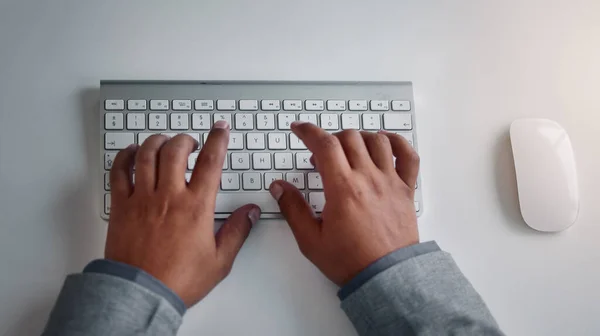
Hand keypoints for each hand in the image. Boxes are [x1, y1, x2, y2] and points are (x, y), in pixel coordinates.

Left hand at [105, 121, 260, 306]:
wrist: (141, 294)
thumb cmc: (178, 280)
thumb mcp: (219, 260)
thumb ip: (238, 231)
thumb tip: (251, 212)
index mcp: (196, 207)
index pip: (211, 162)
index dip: (218, 140)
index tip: (220, 129)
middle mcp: (169, 196)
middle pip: (176, 150)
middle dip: (186, 139)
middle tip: (192, 141)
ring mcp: (142, 199)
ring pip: (148, 154)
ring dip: (158, 142)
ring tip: (166, 142)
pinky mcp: (121, 207)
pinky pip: (119, 172)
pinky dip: (125, 156)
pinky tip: (132, 152)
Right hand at [269, 122, 419, 285]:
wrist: (387, 277)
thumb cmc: (351, 261)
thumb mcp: (311, 240)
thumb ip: (293, 209)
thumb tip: (279, 187)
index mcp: (343, 189)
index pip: (324, 145)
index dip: (308, 131)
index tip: (299, 129)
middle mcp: (368, 178)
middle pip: (349, 138)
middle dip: (330, 139)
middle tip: (320, 156)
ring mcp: (390, 181)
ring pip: (376, 140)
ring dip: (358, 138)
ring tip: (347, 150)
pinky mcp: (405, 189)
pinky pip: (408, 155)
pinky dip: (396, 142)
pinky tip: (384, 142)